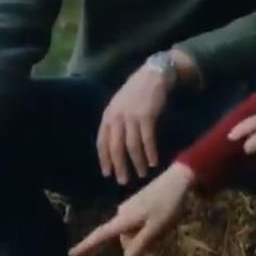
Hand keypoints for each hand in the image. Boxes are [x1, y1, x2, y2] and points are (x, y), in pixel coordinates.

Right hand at [70, 163, 193, 255]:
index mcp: (124, 219)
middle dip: (142, 243)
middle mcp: (122, 213)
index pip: (101, 234)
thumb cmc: (168, 204)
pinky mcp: (137, 206)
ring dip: (149, 236)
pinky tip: (165, 220)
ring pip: (135, 234)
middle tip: (163, 234)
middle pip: (126, 240)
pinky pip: (140, 225)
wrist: (177, 180)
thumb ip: (141, 243)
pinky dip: (151, 228)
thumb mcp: (157, 227)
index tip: (71, 254)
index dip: (86, 245)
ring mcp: (129, 209)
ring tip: (166, 225)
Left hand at [97, 65, 174, 185]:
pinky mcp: (147, 116)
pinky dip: (150, 152)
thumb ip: (115, 123)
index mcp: (108, 116)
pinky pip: (147, 139)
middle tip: (123, 181)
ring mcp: (132, 117)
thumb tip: (114, 147)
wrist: (153, 75)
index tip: (107, 174)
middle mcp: (117, 117)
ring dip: (137, 162)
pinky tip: (154, 162)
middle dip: (120, 166)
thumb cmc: (136, 92)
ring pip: (132, 146)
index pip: (102, 142)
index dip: (104, 160)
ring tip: (142, 173)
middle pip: (116, 148)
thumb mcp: (119, 106)